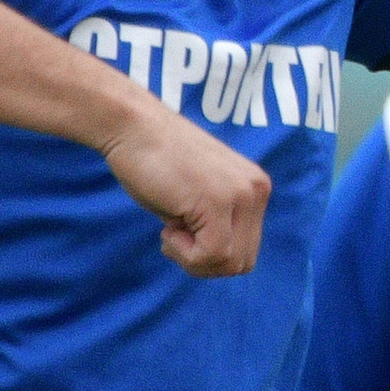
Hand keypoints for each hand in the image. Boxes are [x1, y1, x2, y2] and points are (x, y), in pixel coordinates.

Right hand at [95, 94, 270, 273]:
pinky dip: (184, 253)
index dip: (210, 255)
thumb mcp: (201, 196)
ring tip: (172, 228)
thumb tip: (221, 262)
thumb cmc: (156, 161)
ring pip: (229, 263)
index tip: (185, 231)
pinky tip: (168, 227)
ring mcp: (240, 195)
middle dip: (204, 262)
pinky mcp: (217, 201)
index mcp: (255, 188)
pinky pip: (211, 254)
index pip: (246, 251)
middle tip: (176, 235)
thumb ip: (219, 223)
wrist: (133, 127)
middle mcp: (256, 190)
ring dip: (193, 259)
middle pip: (242, 262)